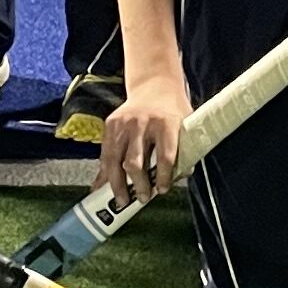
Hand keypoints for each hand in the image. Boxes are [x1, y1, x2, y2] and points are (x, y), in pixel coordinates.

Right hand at [97, 71, 191, 204]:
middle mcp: (142, 122)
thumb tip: (179, 178)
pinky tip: (102, 188)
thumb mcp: (185, 126)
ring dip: (117, 184)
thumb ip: (184, 151)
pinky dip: (104, 173)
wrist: (154, 87)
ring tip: (122, 201)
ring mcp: (123, 123)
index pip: (165, 155)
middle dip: (138, 185)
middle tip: (143, 198)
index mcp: (166, 123)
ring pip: (115, 161)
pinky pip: (105, 154)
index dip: (163, 177)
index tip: (163, 190)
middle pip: (136, 162)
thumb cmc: (172, 112)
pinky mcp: (110, 124)